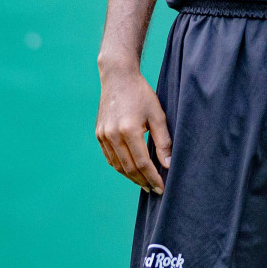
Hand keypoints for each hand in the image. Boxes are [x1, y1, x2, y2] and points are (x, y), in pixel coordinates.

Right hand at [96, 65, 171, 193]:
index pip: (142, 163)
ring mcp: (103, 136)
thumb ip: (163, 141)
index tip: (162, 187)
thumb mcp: (158, 115)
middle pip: (129, 168)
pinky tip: (131, 170)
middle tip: (155, 190)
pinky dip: (121, 167)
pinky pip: (110, 157)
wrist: (118, 77)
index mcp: (129, 130)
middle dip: (143, 181)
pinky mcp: (99, 134)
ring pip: (117, 165)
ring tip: (145, 183)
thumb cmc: (142, 94)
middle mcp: (113, 135)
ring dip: (131, 177)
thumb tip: (168, 165)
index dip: (152, 177)